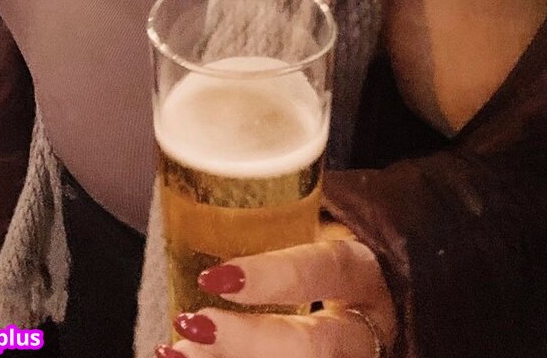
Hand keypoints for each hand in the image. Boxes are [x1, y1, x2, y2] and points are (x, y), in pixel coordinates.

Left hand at [157, 235, 396, 357]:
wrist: (367, 299)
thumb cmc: (326, 256)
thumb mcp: (317, 234)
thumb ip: (275, 227)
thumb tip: (196, 204)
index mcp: (360, 272)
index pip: (324, 268)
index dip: (273, 276)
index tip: (215, 277)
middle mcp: (361, 328)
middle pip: (315, 347)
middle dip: (248, 341)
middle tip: (194, 324)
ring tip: (179, 350)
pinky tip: (182, 357)